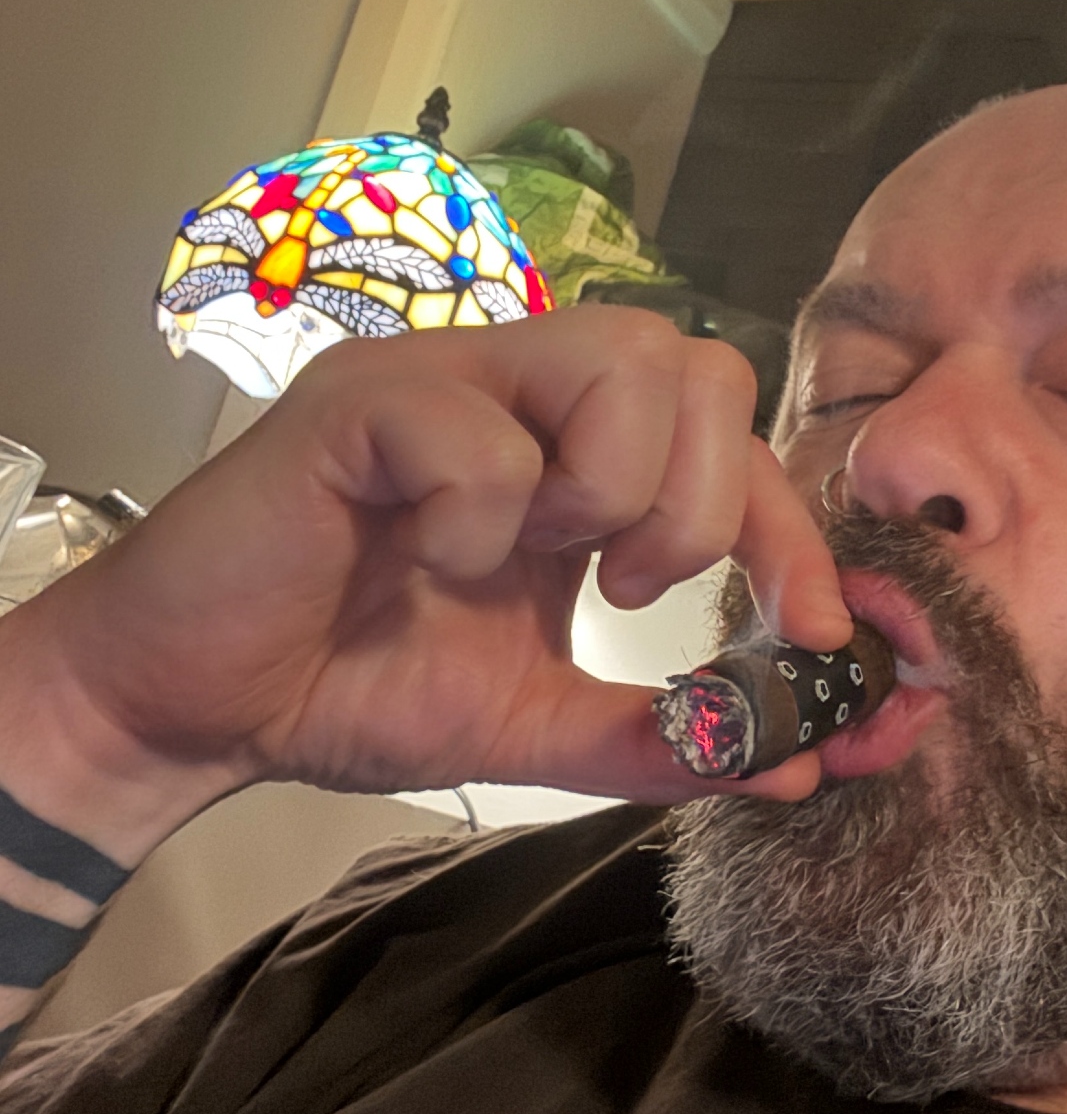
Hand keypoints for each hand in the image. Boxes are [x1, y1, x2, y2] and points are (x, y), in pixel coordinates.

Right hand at [0, 310, 851, 860]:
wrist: (200, 707)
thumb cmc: (351, 686)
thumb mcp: (539, 722)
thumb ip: (663, 736)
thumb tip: (796, 759)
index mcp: (568, 452)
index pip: (729, 433)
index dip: (793, 528)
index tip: (819, 632)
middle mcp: (516, 392)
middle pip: (696, 360)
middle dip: (707, 502)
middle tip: (635, 588)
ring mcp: (440, 384)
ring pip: (618, 354)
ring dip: (616, 488)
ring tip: (551, 562)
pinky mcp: (359, 405)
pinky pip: (480, 428)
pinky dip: (482, 517)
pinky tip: (431, 560)